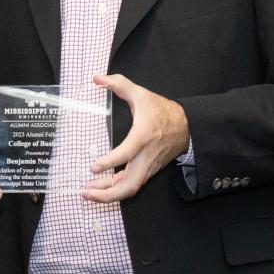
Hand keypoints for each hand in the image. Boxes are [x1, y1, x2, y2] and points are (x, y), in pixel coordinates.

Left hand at [83, 73, 188, 202]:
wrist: (186, 126)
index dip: (110, 162)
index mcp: (144, 135)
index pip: (127, 153)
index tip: (93, 166)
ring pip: (130, 188)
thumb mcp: (141, 93)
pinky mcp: (148, 171)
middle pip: (130, 184)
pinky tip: (101, 188)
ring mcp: (148, 166)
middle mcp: (146, 155)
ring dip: (109, 195)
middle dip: (108, 194)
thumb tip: (97, 78)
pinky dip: (116, 189)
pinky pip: (132, 184)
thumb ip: (119, 84)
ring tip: (89, 193)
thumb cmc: (161, 110)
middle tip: (87, 192)